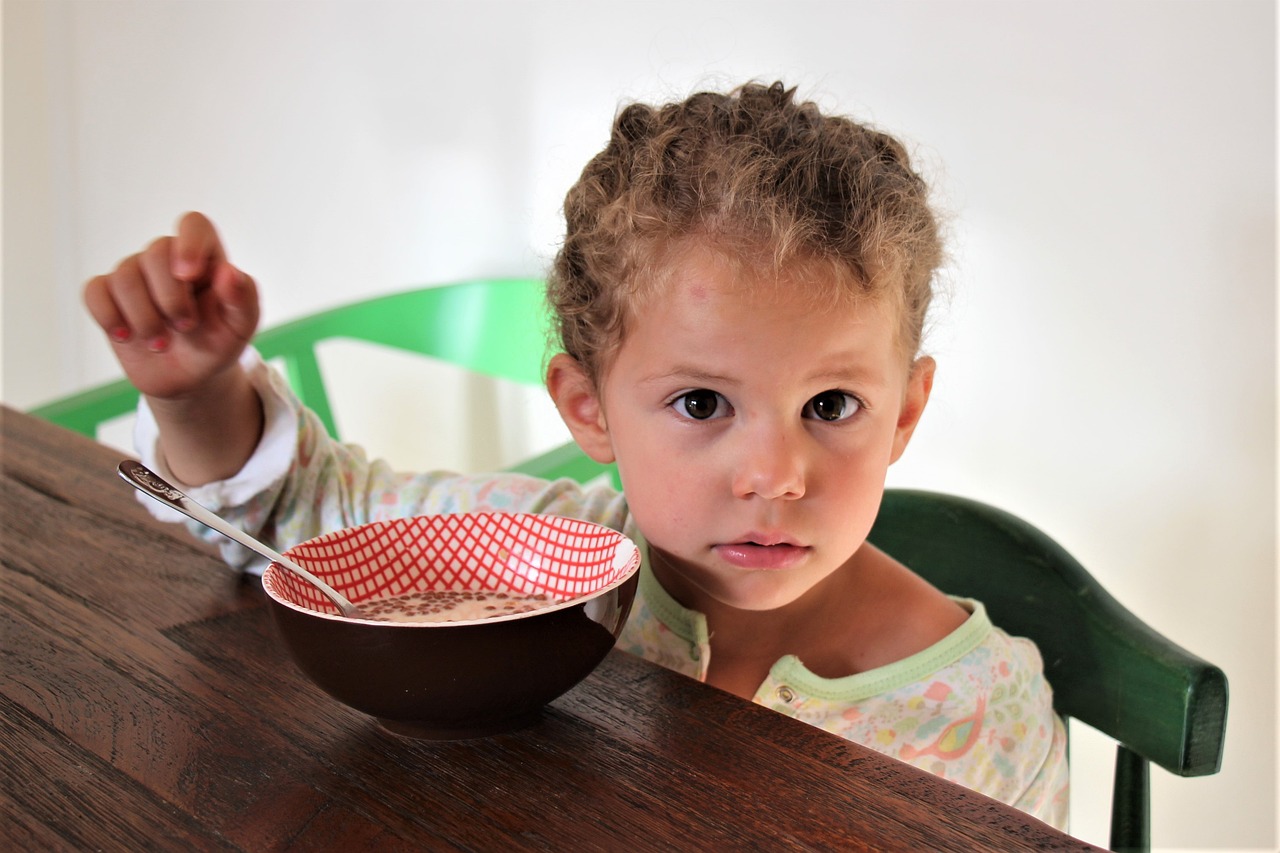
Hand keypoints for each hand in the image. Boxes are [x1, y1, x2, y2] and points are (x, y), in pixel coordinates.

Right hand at [83, 212, 259, 400]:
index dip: (189, 243)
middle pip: (155, 253)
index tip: (190, 275)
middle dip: (171, 298)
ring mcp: (134, 274)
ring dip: (145, 318)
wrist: (190, 376)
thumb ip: (243, 298)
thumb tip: (229, 272)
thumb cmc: (219, 343)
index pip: (193, 224)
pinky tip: (125, 336)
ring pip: (124, 278)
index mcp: (205, 257)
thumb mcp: (241, 326)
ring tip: (161, 344)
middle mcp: (166, 258)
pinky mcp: (107, 295)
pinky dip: (109, 316)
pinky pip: (94, 292)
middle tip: (187, 328)